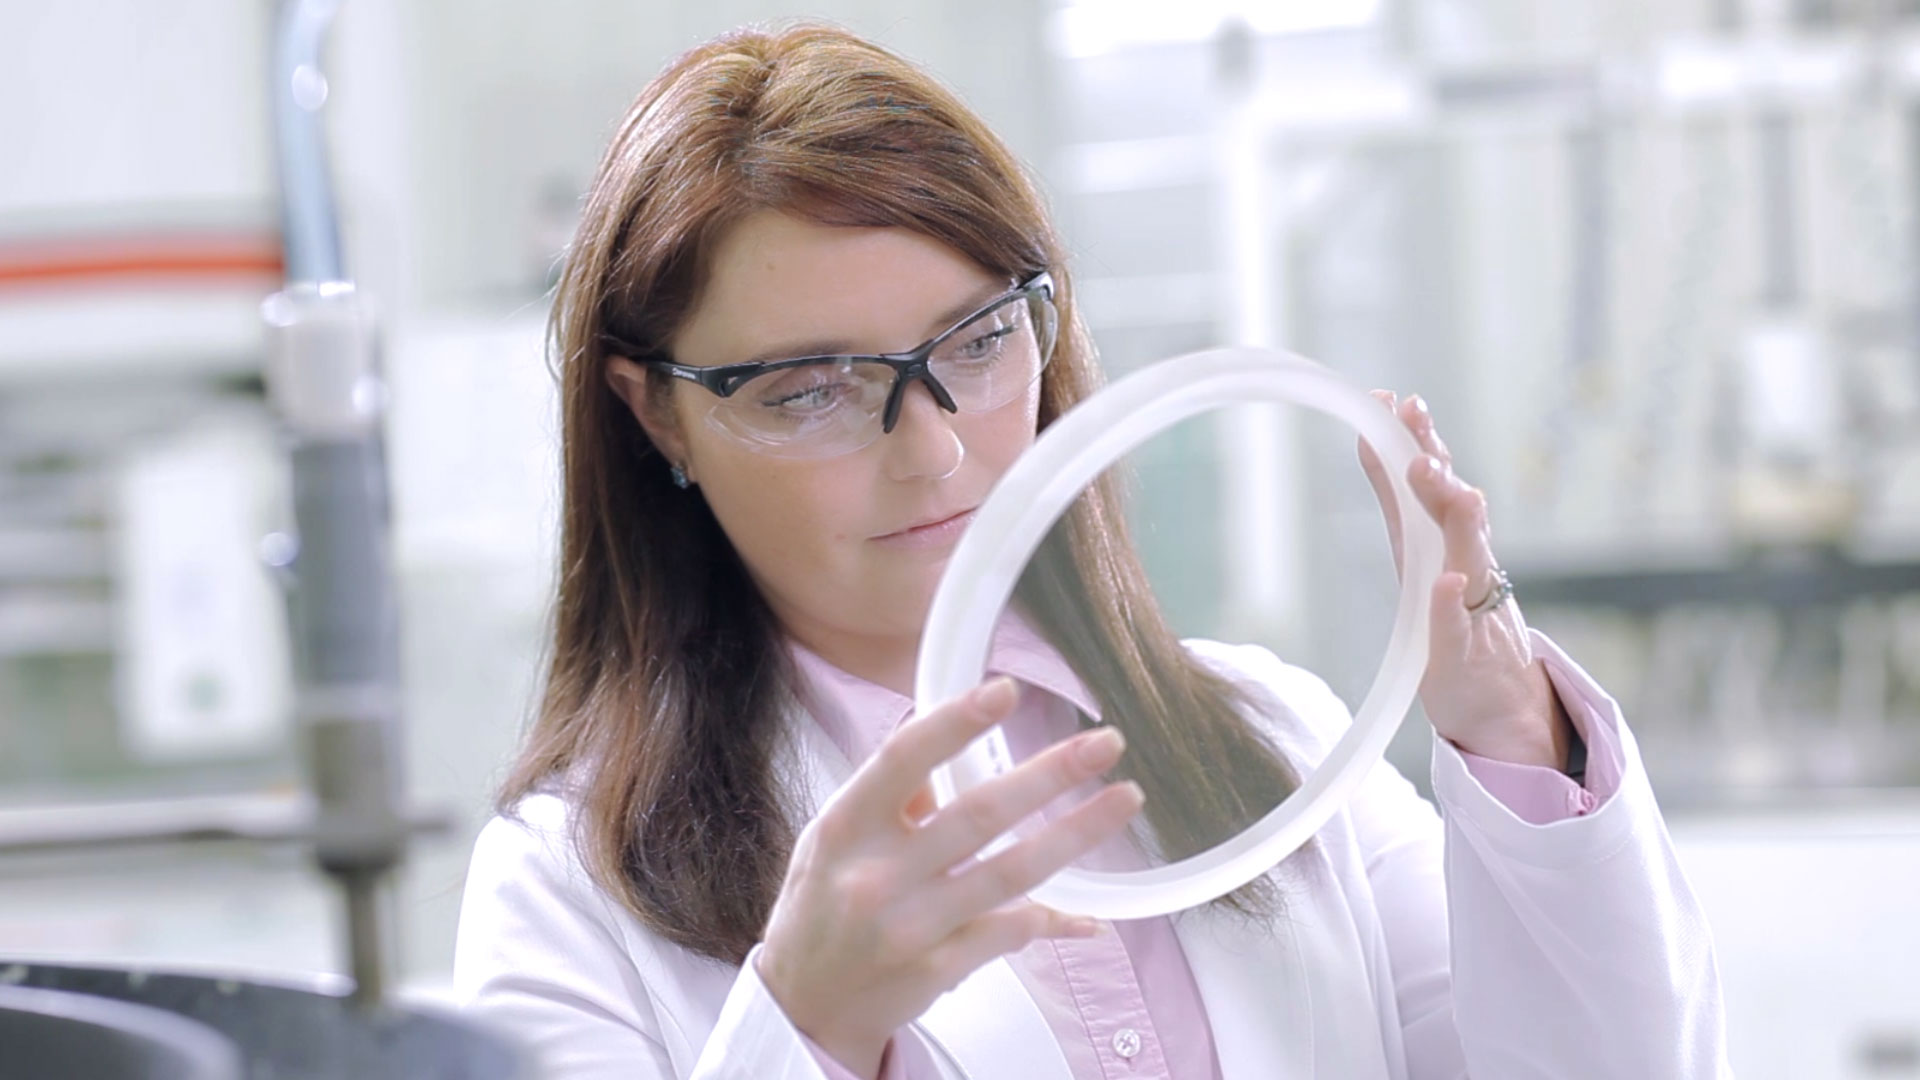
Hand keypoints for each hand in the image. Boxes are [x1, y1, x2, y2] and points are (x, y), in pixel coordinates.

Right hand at [755, 677, 1144, 1079]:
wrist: (804, 1007)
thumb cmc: (819, 910)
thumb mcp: (830, 841)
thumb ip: (886, 794)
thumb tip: (939, 731)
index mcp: (845, 828)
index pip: (903, 762)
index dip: (955, 723)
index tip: (1005, 691)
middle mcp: (877, 876)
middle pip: (978, 814)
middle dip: (1050, 775)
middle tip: (1105, 744)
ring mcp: (911, 927)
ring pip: (1012, 873)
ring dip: (1076, 833)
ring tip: (1124, 798)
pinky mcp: (939, 969)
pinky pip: (1012, 930)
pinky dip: (1054, 918)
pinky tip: (1089, 914)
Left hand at [1356, 392, 1569, 770]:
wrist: (1504, 709)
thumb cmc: (1457, 632)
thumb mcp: (1423, 564)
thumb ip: (1409, 513)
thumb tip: (1384, 450)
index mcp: (1436, 548)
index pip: (1418, 489)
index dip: (1403, 445)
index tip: (1387, 399)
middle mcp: (1459, 565)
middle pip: (1447, 505)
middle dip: (1431, 459)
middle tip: (1413, 417)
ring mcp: (1469, 607)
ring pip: (1464, 552)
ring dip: (1450, 513)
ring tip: (1431, 476)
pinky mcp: (1465, 653)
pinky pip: (1457, 627)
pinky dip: (1451, 603)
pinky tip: (1447, 583)